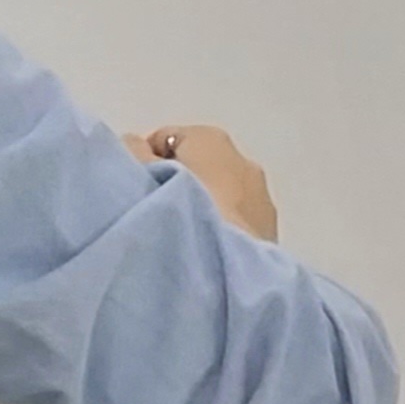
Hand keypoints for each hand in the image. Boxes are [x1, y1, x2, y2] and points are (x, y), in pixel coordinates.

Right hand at [124, 124, 279, 241]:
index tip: (134, 187)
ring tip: (180, 235)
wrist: (226, 265)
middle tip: (154, 211)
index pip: (165, 138)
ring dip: (201, 208)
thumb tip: (133, 145)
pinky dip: (221, 229)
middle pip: (197, 165)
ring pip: (220, 194)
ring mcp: (261, 196)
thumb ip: (133, 152)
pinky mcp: (271, 230)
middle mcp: (243, 159)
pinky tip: (204, 249)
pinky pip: (235, 221)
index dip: (144, 160)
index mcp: (210, 137)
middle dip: (177, 183)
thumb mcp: (141, 172)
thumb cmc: (180, 209)